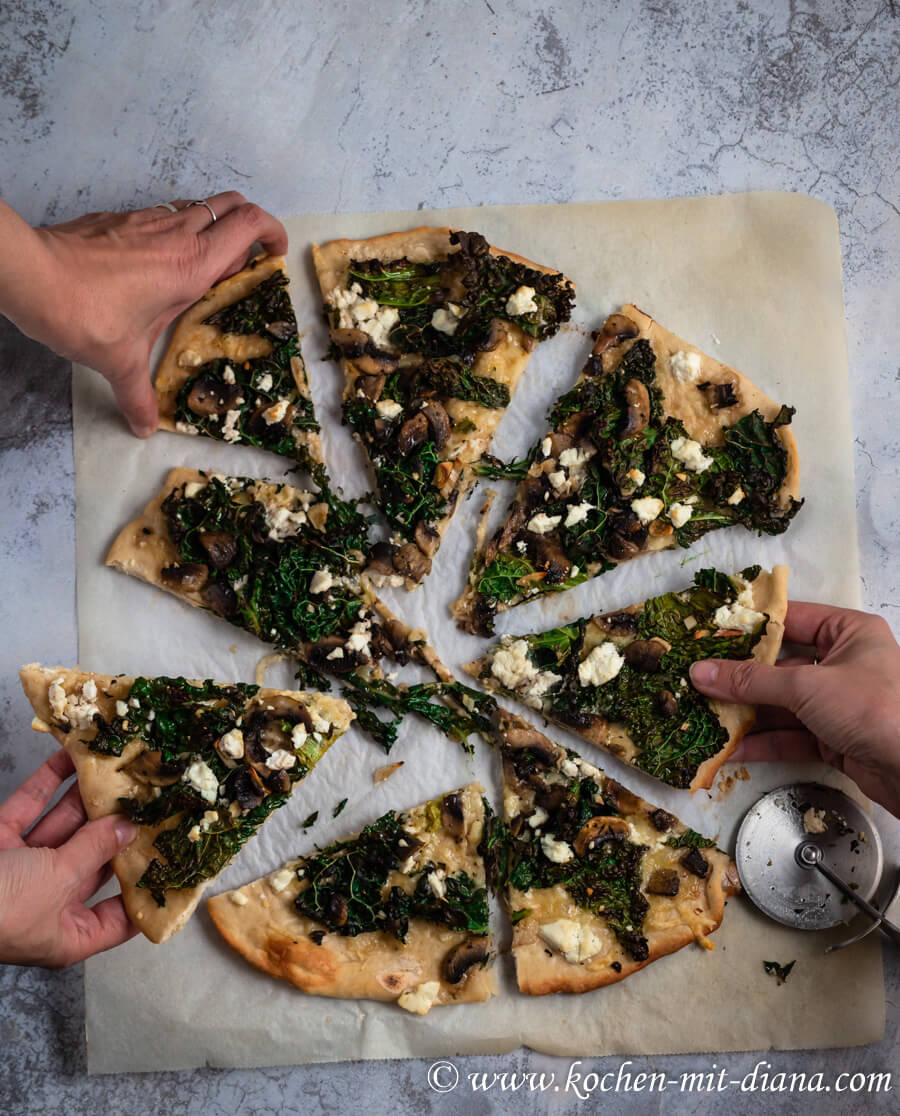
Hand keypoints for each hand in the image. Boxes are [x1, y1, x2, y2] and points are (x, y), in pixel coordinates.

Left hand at [0, 193, 286, 435]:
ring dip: (212, 226)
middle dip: (249, 224)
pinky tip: (159, 263)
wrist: (31, 275)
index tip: (273, 254)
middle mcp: (176, 235)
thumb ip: (138, 396)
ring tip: (206, 263)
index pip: (249, 225)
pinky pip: (163, 215)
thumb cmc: (82, 311)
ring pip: (198, 205)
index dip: (271, 233)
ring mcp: (148, 220)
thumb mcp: (119, 362)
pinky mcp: (121, 218)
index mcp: (191, 266)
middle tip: (248, 257)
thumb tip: (144, 425)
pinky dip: (175, 230)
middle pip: (231, 205)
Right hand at [0, 748, 138, 966]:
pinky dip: (48, 784)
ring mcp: (21, 872)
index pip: (122, 916)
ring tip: (121, 767)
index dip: (148, 890)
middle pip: (95, 862)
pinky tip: (72, 758)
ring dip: (88, 799)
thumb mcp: (57, 880)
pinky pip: (29, 810)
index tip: (177, 857)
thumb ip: (94, 850)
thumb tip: (127, 828)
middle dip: (120, 828)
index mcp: (68, 934)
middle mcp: (48, 904)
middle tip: (153, 795)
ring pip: (64, 829)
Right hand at [690, 603, 899, 816]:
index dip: (751, 627)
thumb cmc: (872, 709)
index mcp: (850, 633)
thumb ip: (750, 680)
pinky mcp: (837, 739)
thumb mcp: (806, 687)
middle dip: (741, 679)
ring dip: (747, 714)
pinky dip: (764, 742)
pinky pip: (793, 735)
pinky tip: (731, 749)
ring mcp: (840, 704)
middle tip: (699, 680)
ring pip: (783, 704)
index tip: (711, 634)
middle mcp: (845, 664)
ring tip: (705, 717)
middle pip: (782, 666)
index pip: (792, 619)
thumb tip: (700, 672)